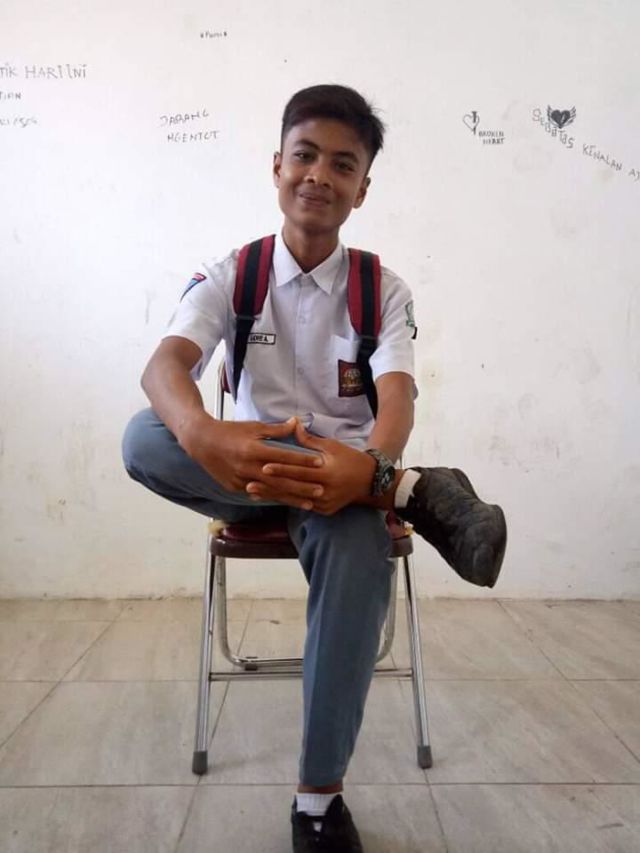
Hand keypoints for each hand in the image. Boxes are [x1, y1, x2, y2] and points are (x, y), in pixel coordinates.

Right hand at [179, 412, 323, 507]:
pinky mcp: (234, 488)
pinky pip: (258, 494)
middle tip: (321, 491)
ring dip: (291, 498)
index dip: (303, 459)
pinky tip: (288, 503)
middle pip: (280, 479)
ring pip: (271, 491)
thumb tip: (296, 423)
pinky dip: (274, 499)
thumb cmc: (229, 431)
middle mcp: (247, 466)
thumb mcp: (253, 426)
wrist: (201, 442)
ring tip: (309, 503)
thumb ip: (276, 429)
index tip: (320, 462)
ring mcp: (240, 479)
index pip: (284, 456)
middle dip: (302, 486)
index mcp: (253, 449)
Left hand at [247, 421, 375, 514]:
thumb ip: (310, 440)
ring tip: (253, 492)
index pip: (299, 471)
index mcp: (327, 472)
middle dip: (270, 486)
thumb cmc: (350, 459)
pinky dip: (286, 501)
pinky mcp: (324, 511)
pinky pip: (302, 506)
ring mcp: (324, 504)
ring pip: (294, 500)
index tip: (264, 466)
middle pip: (292, 488)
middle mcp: (325, 490)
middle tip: (249, 483)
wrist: (369, 481)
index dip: (281, 469)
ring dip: (273, 496)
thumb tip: (294, 425)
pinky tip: (270, 499)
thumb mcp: (332, 446)